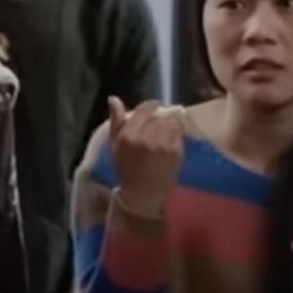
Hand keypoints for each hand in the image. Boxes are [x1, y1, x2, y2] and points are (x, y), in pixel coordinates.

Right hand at [107, 98, 184, 217]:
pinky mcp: (176, 151)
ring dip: (167, 127)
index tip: (153, 108)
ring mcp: (163, 144)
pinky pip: (179, 133)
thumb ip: (116, 121)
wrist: (142, 194)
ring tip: (162, 137)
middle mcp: (146, 138)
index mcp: (128, 135)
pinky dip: (175, 135)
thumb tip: (113, 99)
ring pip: (170, 123)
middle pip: (158, 116)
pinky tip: (169, 144)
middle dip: (158, 120)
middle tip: (155, 130)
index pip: (144, 110)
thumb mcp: (115, 146)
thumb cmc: (126, 170)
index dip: (150, 106)